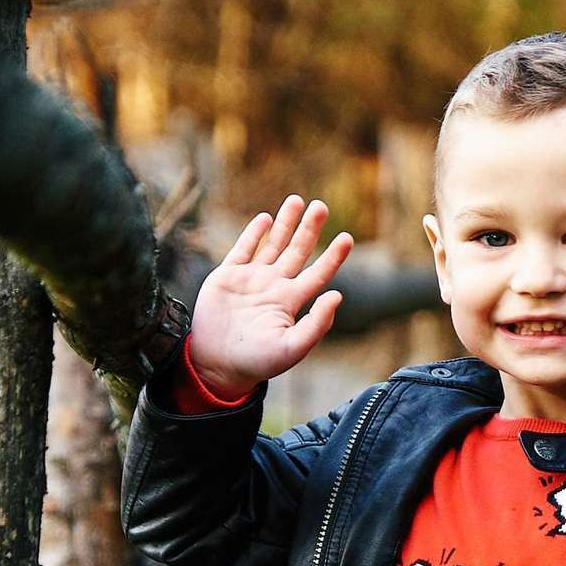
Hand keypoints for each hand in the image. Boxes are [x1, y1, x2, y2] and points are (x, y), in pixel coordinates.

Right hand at [186, 193, 353, 399]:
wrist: (218, 365)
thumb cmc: (258, 362)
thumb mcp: (293, 348)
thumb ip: (317, 324)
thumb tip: (337, 295)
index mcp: (291, 301)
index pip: (318, 274)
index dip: (333, 256)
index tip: (347, 238)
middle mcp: (274, 286)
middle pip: (297, 251)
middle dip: (309, 229)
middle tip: (321, 206)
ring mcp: (251, 279)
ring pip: (272, 244)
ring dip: (285, 223)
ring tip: (297, 200)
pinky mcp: (227, 276)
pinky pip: (243, 249)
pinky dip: (254, 233)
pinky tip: (266, 218)